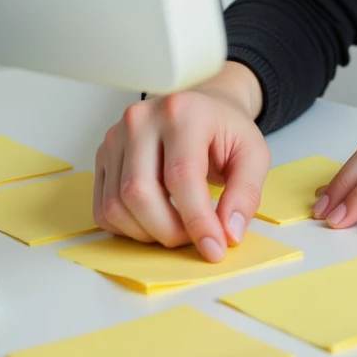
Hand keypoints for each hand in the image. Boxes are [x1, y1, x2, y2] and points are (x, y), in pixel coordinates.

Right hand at [92, 60, 269, 261]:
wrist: (200, 107)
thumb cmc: (224, 129)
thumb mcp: (253, 154)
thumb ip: (245, 193)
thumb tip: (229, 233)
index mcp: (183, 111)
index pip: (181, 175)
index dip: (197, 220)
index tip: (214, 249)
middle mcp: (142, 119)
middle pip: (140, 194)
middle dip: (169, 231)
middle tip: (195, 238)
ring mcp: (116, 137)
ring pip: (117, 206)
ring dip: (148, 233)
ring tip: (178, 227)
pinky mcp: (102, 156)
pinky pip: (103, 209)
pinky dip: (128, 228)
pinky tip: (154, 220)